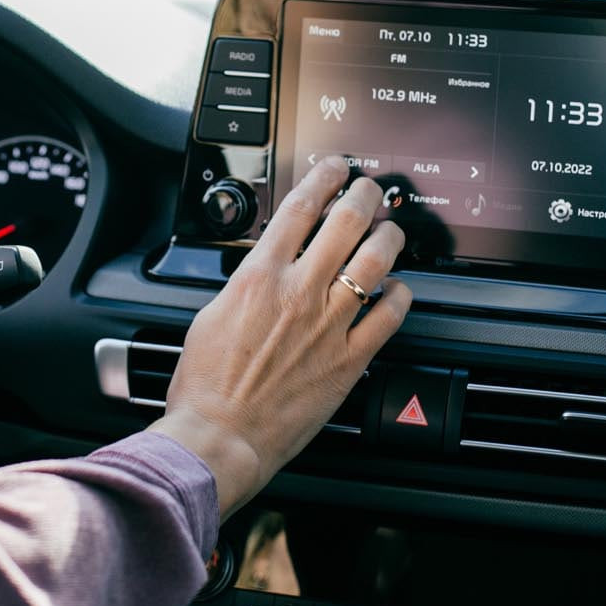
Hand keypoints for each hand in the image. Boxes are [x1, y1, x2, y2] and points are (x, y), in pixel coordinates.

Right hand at [149, 156, 411, 517]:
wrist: (219, 436)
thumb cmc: (205, 385)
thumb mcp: (211, 314)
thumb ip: (245, 285)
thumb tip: (263, 269)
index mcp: (258, 277)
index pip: (299, 208)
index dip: (323, 179)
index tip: (335, 169)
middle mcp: (299, 292)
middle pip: (345, 222)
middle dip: (364, 196)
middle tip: (370, 190)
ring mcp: (329, 324)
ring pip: (375, 261)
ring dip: (389, 237)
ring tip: (392, 230)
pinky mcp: (350, 359)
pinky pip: (390, 316)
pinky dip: (400, 295)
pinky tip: (398, 289)